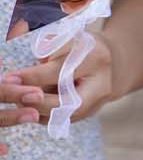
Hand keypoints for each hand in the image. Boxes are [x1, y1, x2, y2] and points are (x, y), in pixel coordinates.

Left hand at [0, 29, 122, 128]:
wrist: (114, 64)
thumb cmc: (87, 48)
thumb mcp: (71, 39)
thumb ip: (50, 49)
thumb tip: (28, 66)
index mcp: (97, 59)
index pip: (61, 71)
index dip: (34, 77)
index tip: (10, 77)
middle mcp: (101, 86)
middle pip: (66, 103)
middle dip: (37, 102)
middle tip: (16, 97)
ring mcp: (97, 104)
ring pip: (62, 116)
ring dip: (37, 110)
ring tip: (18, 100)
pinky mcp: (88, 115)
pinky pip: (61, 119)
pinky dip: (42, 114)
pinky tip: (29, 105)